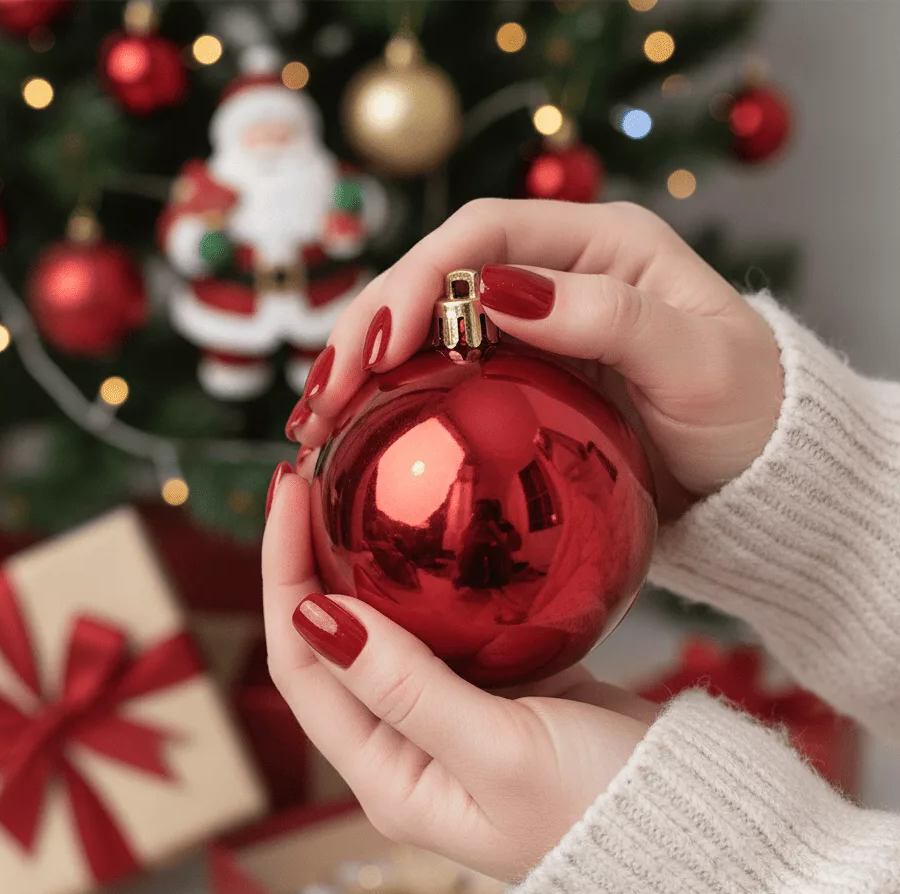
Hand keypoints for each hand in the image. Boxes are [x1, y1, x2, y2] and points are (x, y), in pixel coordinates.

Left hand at [263, 470, 657, 882]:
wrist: (686, 823)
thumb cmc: (601, 809)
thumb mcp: (500, 751)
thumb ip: (408, 689)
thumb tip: (319, 616)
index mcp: (386, 775)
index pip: (303, 666)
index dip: (283, 578)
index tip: (291, 499)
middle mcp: (403, 745)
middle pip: (329, 639)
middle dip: (307, 558)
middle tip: (310, 476)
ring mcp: (445, 712)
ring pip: (381, 625)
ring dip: (362, 560)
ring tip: (352, 486)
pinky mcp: (489, 686)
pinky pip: (442, 621)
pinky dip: (430, 574)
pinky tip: (434, 525)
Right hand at [290, 199, 783, 512]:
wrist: (760, 477)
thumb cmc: (748, 413)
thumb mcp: (699, 361)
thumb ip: (608, 317)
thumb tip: (495, 294)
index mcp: (597, 244)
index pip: (482, 237)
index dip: (419, 279)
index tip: (379, 342)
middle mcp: (553, 277)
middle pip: (436, 279)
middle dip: (369, 327)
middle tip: (322, 392)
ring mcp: (531, 332)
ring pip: (425, 331)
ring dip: (362, 368)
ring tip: (314, 416)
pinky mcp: (517, 382)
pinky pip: (440, 380)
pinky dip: (391, 403)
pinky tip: (352, 434)